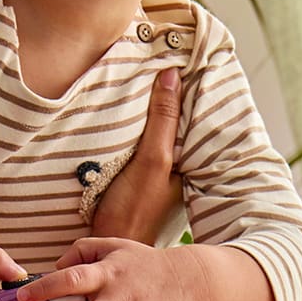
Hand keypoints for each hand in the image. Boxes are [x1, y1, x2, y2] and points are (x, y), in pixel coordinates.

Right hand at [90, 67, 183, 244]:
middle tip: (167, 53)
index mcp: (189, 162)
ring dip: (154, 110)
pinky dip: (139, 127)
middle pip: (179, 122)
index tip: (187, 55)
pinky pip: (143, 142)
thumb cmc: (133, 210)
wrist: (106, 247)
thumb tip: (172, 75)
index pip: (195, 116)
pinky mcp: (138, 177)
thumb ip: (162, 121)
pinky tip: (129, 113)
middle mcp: (178, 166)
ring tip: (147, 73)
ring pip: (160, 131)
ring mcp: (158, 172)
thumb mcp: (151, 161)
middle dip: (174, 94)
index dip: (191, 88)